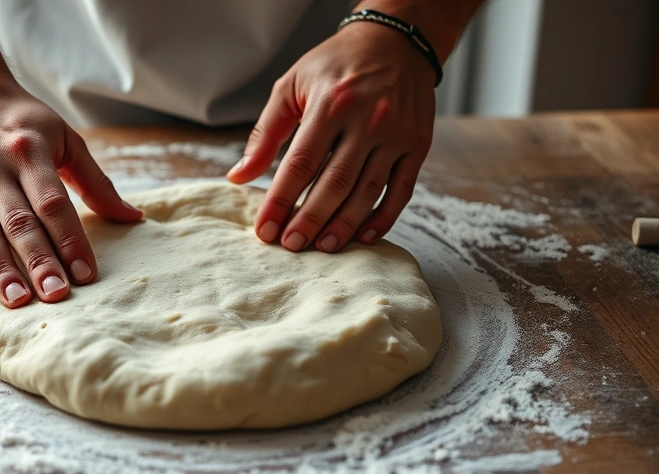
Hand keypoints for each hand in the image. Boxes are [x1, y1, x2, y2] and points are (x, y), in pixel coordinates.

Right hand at [0, 77, 142, 306]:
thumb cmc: (17, 119)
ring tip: (20, 302)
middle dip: (40, 261)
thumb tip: (133, 217)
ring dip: (2, 270)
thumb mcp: (62, 136)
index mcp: (30, 150)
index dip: (70, 240)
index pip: (53, 203)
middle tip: (57, 295)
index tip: (86, 274)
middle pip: (19, 222)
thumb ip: (95, 180)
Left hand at [227, 15, 436, 251]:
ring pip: (368, 190)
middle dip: (310, 219)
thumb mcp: (292, 86)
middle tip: (291, 245)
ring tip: (322, 246)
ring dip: (344, 224)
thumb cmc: (335, 65)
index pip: (300, 164)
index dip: (280, 201)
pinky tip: (364, 236)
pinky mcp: (419, 143)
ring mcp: (397, 133)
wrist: (395, 41)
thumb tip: (239, 176)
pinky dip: (384, 217)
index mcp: (331, 104)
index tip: (265, 230)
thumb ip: (265, 134)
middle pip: (335, 183)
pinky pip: (402, 189)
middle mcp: (368, 119)